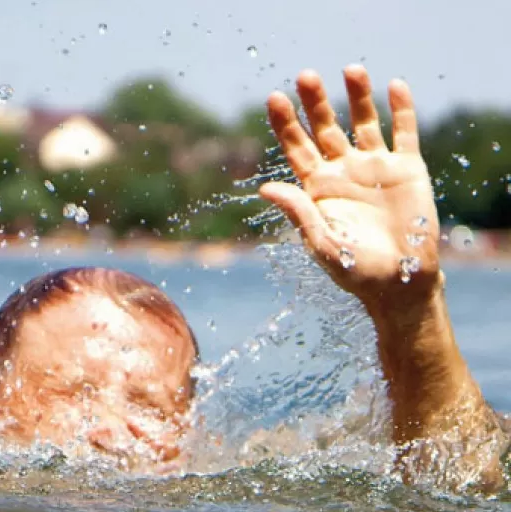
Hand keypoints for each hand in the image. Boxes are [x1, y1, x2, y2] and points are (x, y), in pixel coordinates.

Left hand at [260, 66, 440, 317]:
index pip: (296, 147)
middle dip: (316, 102)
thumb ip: (298, 213)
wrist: (399, 282)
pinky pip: (404, 133)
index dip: (285, 123)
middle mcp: (343, 171)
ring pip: (364, 122)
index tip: (274, 97)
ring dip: (358, 96)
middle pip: (325, 127)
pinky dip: (401, 109)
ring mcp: (375, 167)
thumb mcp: (322, 243)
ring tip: (352, 69)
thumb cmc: (355, 270)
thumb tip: (264, 187)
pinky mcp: (407, 169)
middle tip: (305, 76)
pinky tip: (394, 85)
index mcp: (317, 188)